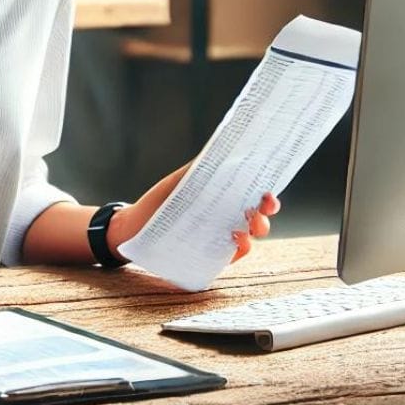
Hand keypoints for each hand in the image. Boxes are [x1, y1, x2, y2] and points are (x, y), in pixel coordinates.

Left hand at [108, 160, 279, 267]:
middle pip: (259, 213)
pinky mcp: (213, 256)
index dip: (267, 192)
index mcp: (224, 197)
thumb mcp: (180, 182)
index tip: (269, 189)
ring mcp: (221, 237)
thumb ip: (201, 168)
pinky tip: (235, 238)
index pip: (253, 193)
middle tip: (266, 204)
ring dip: (258, 227)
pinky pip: (234, 254)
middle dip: (268, 209)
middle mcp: (227, 217)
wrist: (135, 228)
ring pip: (252, 234)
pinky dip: (241, 246)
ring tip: (250, 223)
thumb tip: (225, 148)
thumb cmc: (159, 202)